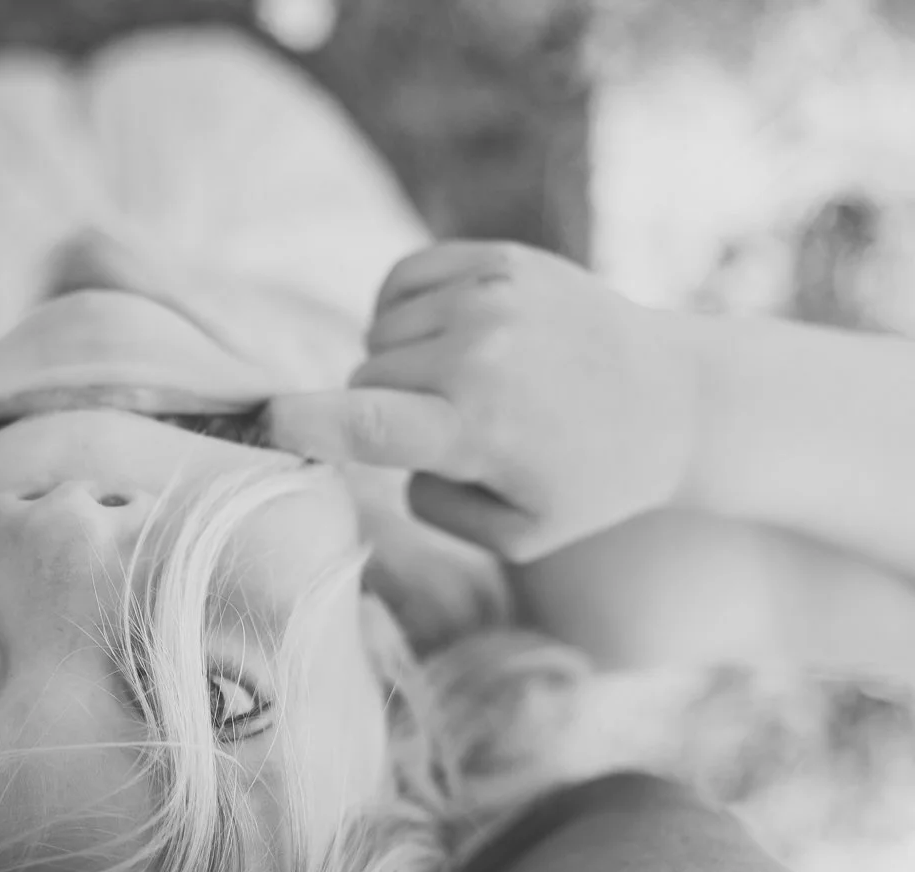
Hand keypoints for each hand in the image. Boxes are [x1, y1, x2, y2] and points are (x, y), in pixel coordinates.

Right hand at [267, 241, 702, 561]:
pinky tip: (450, 338)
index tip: (268, 418)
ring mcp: (492, 294)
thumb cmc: (589, 482)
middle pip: (362, 381)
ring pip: (377, 334)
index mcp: (481, 427)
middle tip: (451, 433)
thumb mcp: (516, 536)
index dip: (306, 422)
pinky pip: (399, 281)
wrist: (678, 399)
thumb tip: (390, 443)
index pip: (370, 421)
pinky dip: (405, 312)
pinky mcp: (499, 259)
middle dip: (382, 411)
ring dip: (398, 363)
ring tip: (462, 386)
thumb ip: (433, 502)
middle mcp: (481, 350)